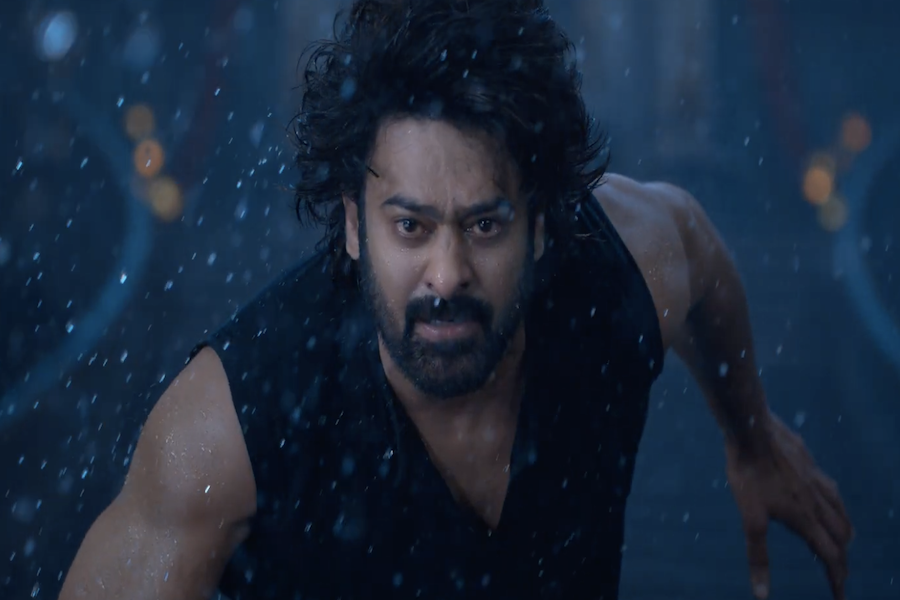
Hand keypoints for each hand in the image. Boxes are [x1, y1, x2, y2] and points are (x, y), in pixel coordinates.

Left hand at [725, 413, 852, 599]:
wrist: (752, 430)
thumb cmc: (748, 474)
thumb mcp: (749, 518)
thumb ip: (758, 556)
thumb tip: (761, 594)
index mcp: (804, 518)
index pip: (829, 556)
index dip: (836, 580)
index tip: (839, 597)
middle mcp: (816, 500)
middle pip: (840, 536)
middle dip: (841, 558)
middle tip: (838, 572)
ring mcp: (814, 479)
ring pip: (840, 510)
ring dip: (843, 530)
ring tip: (843, 539)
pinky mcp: (808, 462)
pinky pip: (829, 487)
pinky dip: (834, 503)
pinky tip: (825, 495)